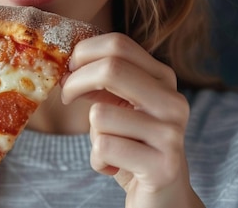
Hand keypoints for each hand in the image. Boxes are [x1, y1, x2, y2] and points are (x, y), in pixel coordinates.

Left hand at [61, 33, 204, 207]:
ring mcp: (172, 133)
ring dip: (92, 134)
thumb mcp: (116, 105)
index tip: (67, 71)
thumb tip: (64, 64)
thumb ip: (100, 81)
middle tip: (66, 97)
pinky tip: (114, 167)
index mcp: (163, 79)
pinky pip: (104, 148)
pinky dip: (97, 160)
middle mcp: (173, 101)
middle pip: (111, 69)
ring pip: (100, 114)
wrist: (162, 197)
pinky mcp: (163, 166)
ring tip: (110, 146)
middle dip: (75, 82)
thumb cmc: (130, 145)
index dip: (82, 54)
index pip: (118, 44)